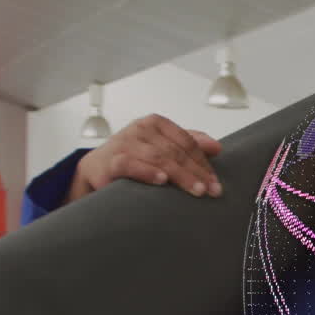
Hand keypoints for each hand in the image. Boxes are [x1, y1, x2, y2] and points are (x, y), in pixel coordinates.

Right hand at [67, 114, 222, 203]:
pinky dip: (147, 172)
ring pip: (159, 158)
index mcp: (156, 123)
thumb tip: (217, 147)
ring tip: (196, 190)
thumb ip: (188, 144)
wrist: (97, 168)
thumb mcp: (162, 146)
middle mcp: (140, 129)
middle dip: (197, 173)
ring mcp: (125, 143)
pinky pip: (131, 165)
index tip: (216, 182)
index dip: (204, 162)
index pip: (187, 141)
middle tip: (212, 190)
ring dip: (180, 176)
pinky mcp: (111, 160)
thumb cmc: (133, 157)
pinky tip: (162, 180)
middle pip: (176, 151)